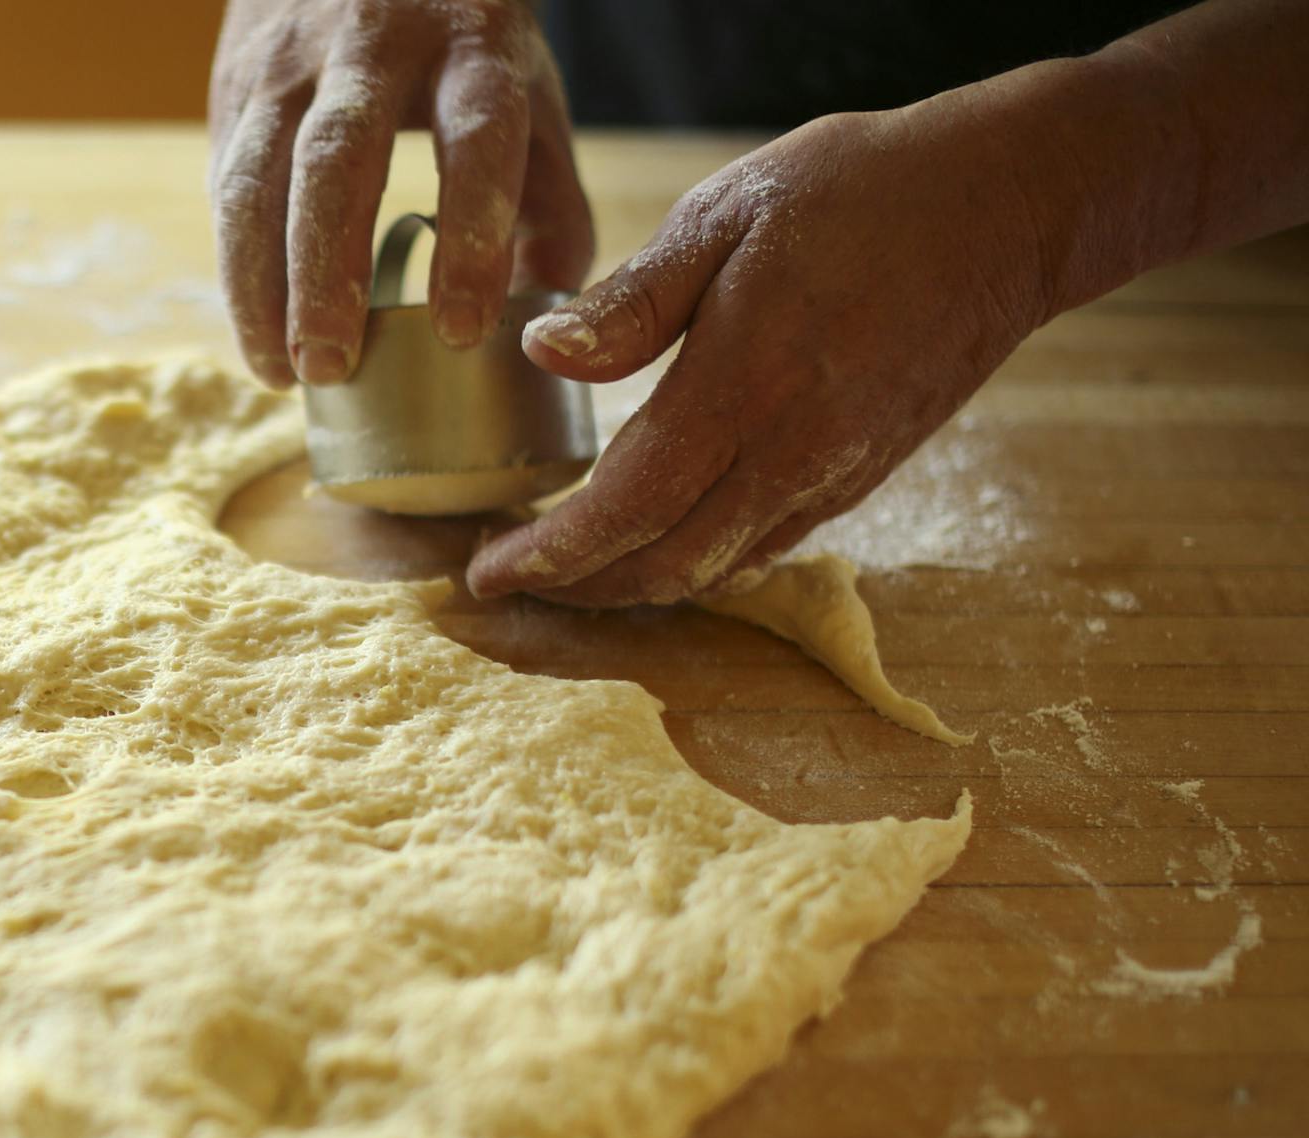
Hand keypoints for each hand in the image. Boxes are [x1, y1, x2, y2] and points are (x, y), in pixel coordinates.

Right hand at [208, 0, 592, 389]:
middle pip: (338, 157)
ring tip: (283, 372)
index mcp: (470, 47)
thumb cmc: (458, 48)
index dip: (469, 237)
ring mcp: (291, 65)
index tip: (459, 332)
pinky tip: (262, 338)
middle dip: (326, 271)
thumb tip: (547, 323)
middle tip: (332, 366)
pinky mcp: (236, 90)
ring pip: (257, 177)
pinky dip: (237, 273)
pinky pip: (226, 188)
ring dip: (261, 286)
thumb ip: (550, 202)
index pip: (475, 137)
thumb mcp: (524, 93)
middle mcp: (372, 45)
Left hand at [466, 95, 1065, 607]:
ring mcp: (831, 475)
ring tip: (562, 568)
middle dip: (572, 587)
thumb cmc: (867, 189)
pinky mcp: (857, 480)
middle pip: (659, 564)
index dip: (550, 555)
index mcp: (745, 382)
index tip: (484, 568)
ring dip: (625, 585)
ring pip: (708, 572)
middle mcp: (791, 451)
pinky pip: (757, 549)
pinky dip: (690, 563)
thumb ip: (634, 300)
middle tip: (505, 576)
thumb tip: (543, 355)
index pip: (625, 505)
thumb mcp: (730, 210)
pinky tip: (651, 542)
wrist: (1014, 208)